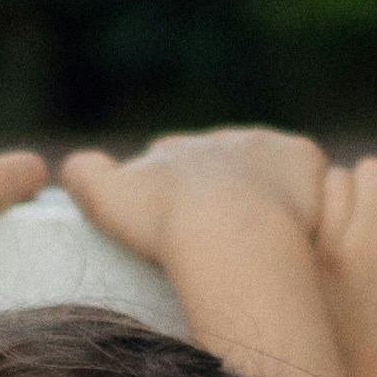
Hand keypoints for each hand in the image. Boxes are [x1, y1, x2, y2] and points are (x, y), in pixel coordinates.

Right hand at [56, 128, 325, 268]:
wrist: (225, 225)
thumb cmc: (163, 218)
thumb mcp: (107, 198)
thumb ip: (86, 176)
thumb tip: (68, 166)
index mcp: (175, 150)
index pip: (173, 166)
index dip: (175, 196)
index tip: (181, 225)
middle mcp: (219, 139)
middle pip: (223, 166)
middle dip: (223, 193)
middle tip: (226, 236)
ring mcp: (265, 147)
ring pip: (269, 171)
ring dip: (268, 196)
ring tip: (268, 237)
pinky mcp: (304, 158)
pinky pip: (309, 177)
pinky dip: (305, 199)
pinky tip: (302, 229)